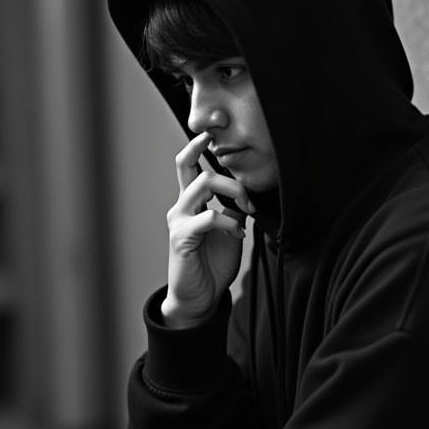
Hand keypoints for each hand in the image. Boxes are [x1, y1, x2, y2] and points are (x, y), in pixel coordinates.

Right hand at [163, 131, 252, 327]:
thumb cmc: (213, 264)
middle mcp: (181, 207)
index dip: (198, 144)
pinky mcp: (181, 238)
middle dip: (229, 176)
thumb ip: (235, 210)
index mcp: (191, 202)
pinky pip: (207, 217)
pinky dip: (229, 222)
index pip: (188, 164)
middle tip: (249, 199)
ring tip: (246, 212)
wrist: (199, 297)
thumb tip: (249, 195)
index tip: (213, 131)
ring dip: (232, 193)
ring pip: (203, 185)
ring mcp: (179, 221)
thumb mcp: (231, 230)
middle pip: (195, 168)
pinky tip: (238, 234)